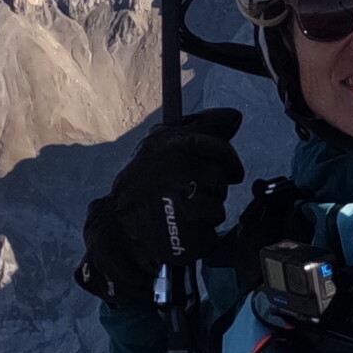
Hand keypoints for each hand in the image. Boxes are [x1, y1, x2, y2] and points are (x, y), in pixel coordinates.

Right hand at [77, 109, 245, 306]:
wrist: (117, 223)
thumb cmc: (143, 181)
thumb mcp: (164, 143)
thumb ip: (202, 128)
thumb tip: (235, 117)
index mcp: (173, 146)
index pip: (219, 147)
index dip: (228, 159)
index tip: (231, 170)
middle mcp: (178, 172)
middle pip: (220, 179)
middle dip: (211, 187)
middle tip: (189, 192)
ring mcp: (183, 204)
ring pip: (217, 207)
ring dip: (206, 211)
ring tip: (180, 210)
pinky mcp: (187, 235)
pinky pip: (210, 232)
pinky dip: (201, 233)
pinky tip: (182, 227)